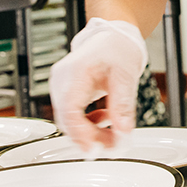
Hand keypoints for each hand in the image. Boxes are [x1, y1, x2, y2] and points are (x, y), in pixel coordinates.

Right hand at [48, 18, 146, 150]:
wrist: (112, 37)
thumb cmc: (117, 49)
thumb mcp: (125, 76)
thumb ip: (123, 105)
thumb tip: (123, 132)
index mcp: (74, 73)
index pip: (70, 111)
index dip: (81, 135)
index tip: (97, 149)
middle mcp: (61, 80)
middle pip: (67, 120)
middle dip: (90, 137)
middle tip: (114, 145)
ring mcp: (61, 86)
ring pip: (68, 120)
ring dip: (90, 132)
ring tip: (113, 132)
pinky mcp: (65, 92)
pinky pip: (72, 114)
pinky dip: (87, 123)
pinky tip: (104, 119)